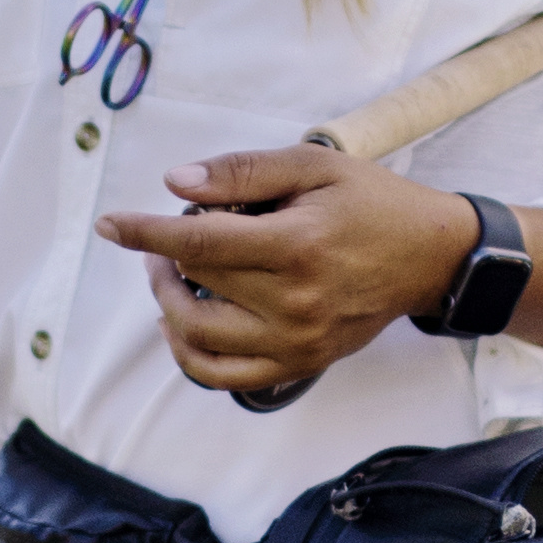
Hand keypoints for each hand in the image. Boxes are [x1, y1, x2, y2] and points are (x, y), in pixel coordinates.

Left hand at [94, 143, 479, 394]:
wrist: (431, 257)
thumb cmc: (372, 203)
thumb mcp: (313, 166)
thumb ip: (242, 170)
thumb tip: (176, 183)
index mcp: (297, 245)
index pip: (198, 241)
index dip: (145, 232)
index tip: (110, 224)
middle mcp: (295, 301)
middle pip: (194, 282)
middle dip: (167, 253)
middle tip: (175, 232)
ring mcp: (296, 340)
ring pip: (197, 337)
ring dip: (167, 303)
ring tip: (169, 275)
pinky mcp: (300, 363)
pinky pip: (223, 377)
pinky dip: (189, 354)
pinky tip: (181, 324)